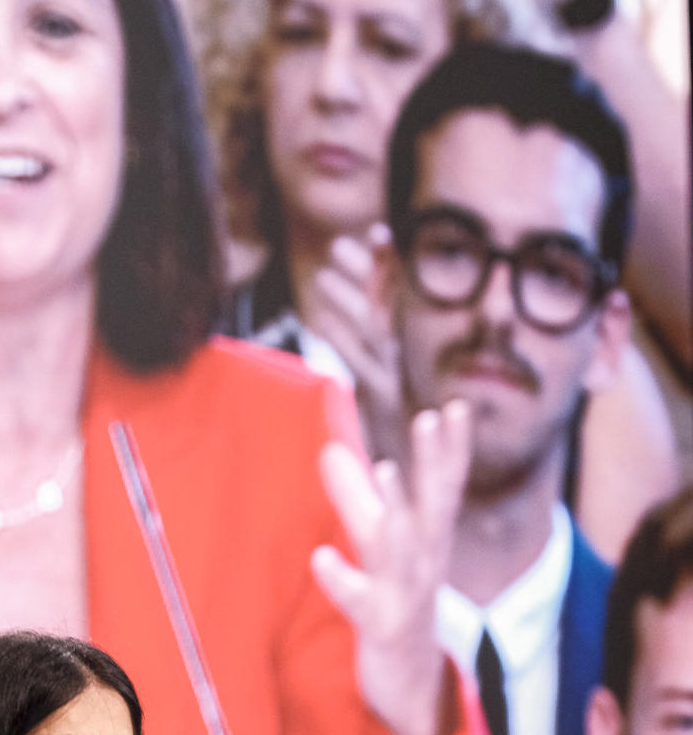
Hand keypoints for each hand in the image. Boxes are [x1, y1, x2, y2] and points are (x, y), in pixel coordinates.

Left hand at [310, 227, 403, 460]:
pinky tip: (316, 318)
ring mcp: (396, 387)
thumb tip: (329, 327)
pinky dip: (340, 340)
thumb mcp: (373, 407)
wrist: (416, 504)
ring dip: (350, 299)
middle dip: (368, 272)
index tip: (378, 230)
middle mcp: (406, 369)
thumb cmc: (395, 455)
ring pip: (376, 333)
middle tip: (342, 243)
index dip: (387, 267)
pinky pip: (362, 368)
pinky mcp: (382, 410)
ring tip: (323, 272)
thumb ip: (359, 363)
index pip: (398, 305)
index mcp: (406, 362)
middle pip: (388, 311)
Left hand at [312, 401, 470, 734]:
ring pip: (401, 550)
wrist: (410, 689)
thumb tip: (330, 448)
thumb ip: (356, 499)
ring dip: (395, 508)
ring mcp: (405, 595)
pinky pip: (360, 602)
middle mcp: (424, 563)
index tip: (456, 406)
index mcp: (428, 540)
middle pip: (433, 507)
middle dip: (433, 463)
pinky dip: (341, 580)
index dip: (450, 448)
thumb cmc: (396, 603)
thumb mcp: (379, 548)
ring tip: (383, 468)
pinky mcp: (381, 627)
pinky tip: (319, 558)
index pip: (444, 487)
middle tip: (432, 418)